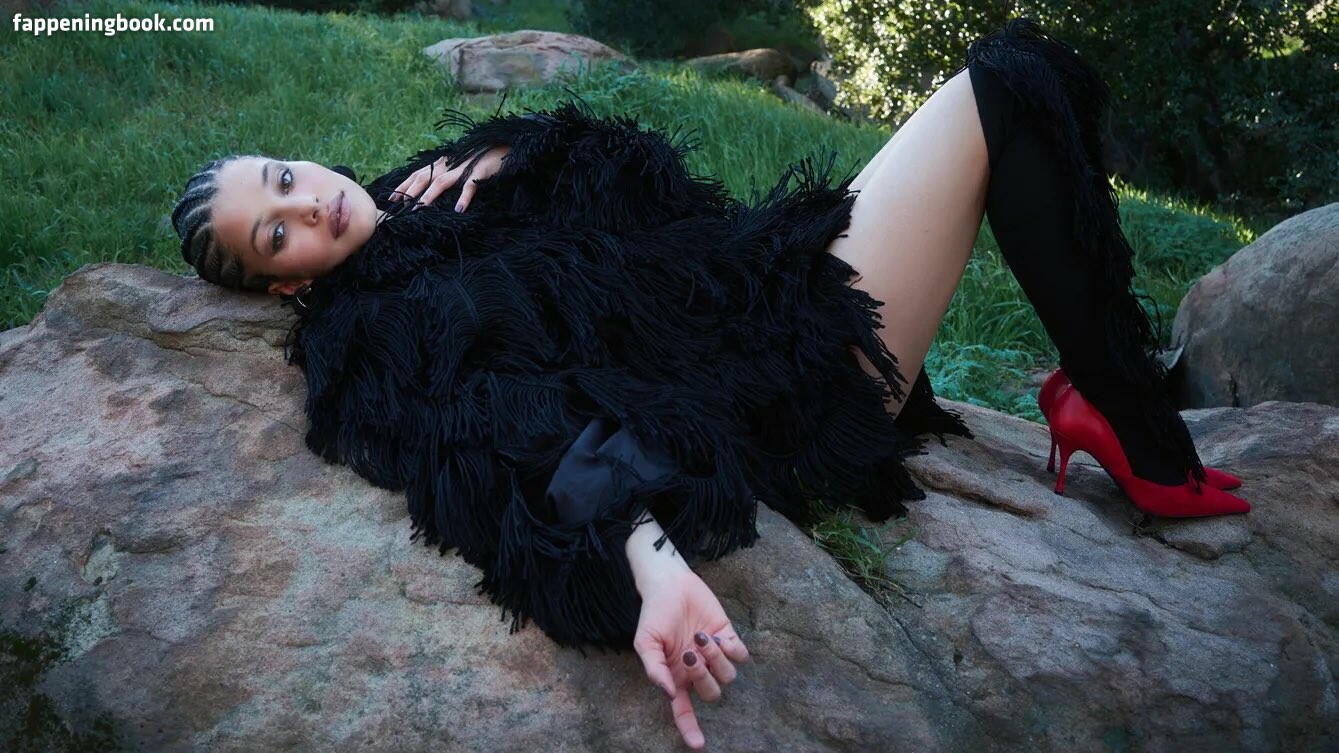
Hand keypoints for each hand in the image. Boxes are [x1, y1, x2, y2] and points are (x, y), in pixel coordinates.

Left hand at [388, 144, 510, 211]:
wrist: (503, 146)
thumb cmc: (480, 159)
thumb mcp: (458, 166)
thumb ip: (444, 175)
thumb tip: (429, 190)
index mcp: (442, 163)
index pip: (418, 174)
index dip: (404, 185)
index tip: (391, 198)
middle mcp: (449, 164)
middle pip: (424, 177)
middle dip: (410, 191)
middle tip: (399, 206)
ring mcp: (464, 168)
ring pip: (441, 182)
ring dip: (429, 196)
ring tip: (419, 209)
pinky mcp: (480, 172)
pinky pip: (470, 186)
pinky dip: (464, 197)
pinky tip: (459, 209)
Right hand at [633, 567, 750, 749]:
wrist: (669, 583)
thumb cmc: (654, 614)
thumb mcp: (645, 642)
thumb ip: (654, 669)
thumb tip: (670, 694)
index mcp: (676, 676)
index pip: (684, 711)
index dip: (691, 729)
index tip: (699, 745)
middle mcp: (697, 670)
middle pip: (711, 693)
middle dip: (704, 677)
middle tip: (690, 653)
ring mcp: (714, 654)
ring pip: (728, 675)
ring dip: (716, 659)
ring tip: (702, 637)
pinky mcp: (728, 635)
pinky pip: (740, 655)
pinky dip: (733, 649)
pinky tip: (718, 635)